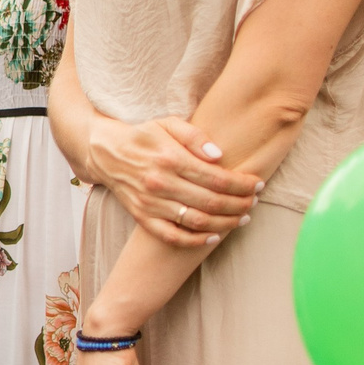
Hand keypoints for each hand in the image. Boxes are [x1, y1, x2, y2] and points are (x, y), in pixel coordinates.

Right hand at [82, 115, 258, 244]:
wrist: (106, 152)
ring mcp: (150, 203)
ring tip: (242, 218)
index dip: (242, 184)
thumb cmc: (143, 136)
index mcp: (170, 158)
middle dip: (239, 204)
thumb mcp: (168, 124)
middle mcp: (160, 182)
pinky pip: (172, 236)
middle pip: (211, 201)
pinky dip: (195, 241)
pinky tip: (213, 237)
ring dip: (225, 223)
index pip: (217, 177)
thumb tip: (219, 156)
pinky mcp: (142, 217)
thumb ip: (195, 136)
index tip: (258, 185)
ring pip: (196, 221)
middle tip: (254, 202)